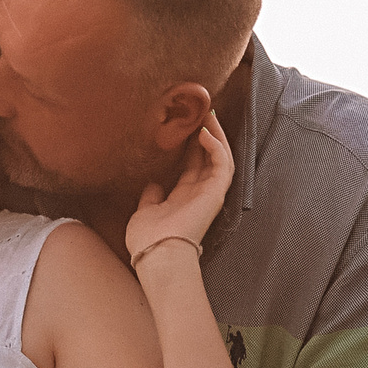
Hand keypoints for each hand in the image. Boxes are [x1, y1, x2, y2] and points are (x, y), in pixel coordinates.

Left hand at [124, 113, 232, 265]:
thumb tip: (153, 184)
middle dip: (208, 136)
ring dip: (217, 136)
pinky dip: (216, 147)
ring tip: (210, 116)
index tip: (188, 128)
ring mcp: (210, 194)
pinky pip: (222, 164)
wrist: (156, 254)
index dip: (192, 148)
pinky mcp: (215, 193)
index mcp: (183, 199)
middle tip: (203, 113)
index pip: (192, 168)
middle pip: (209, 159)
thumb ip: (151, 197)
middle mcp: (199, 195)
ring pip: (221, 158)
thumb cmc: (148, 239)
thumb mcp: (145, 212)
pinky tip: (205, 132)